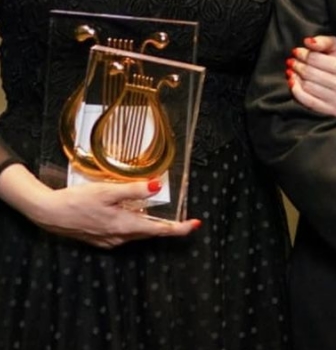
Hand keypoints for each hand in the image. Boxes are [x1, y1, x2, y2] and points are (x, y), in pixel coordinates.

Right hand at [3, 166, 199, 248]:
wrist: (49, 213)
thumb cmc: (78, 201)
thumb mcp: (108, 191)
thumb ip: (134, 189)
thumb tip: (157, 186)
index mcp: (124, 226)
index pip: (159, 230)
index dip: (178, 228)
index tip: (195, 225)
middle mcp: (119, 237)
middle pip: (150, 232)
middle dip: (167, 225)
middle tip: (183, 218)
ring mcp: (109, 240)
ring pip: (137, 232)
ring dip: (148, 223)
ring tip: (157, 211)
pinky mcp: (101, 239)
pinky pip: (124, 232)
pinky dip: (133, 224)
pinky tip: (130, 212)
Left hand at [287, 35, 335, 116]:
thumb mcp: (334, 51)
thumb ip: (324, 42)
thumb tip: (308, 41)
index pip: (316, 58)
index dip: (303, 54)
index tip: (297, 51)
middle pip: (310, 73)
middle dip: (298, 65)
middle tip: (292, 62)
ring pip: (307, 86)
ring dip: (295, 77)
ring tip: (293, 72)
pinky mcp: (332, 113)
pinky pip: (307, 101)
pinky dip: (296, 91)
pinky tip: (293, 83)